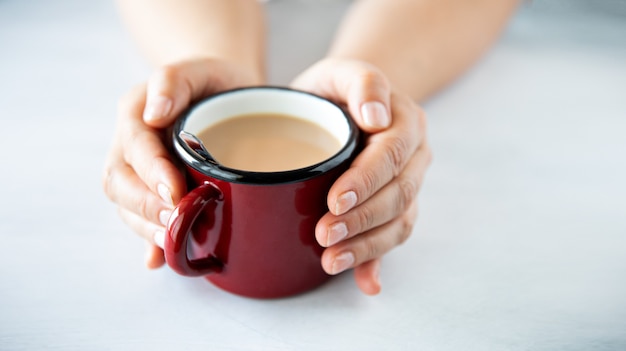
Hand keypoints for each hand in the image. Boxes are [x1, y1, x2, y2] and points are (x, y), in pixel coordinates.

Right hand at [103, 58, 260, 267]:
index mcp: (136, 114)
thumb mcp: (199, 69)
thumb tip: (154, 113)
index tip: (176, 192)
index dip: (152, 173)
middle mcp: (130, 146)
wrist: (224, 97)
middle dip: (146, 207)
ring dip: (146, 227)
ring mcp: (138, 172)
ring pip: (126, 205)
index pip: (135, 147)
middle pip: (120, 182)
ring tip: (172, 242)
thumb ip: (173, 81)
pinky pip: (142, 219)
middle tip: (176, 223)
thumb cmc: (213, 83)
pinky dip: (149, 242)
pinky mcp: (153, 192)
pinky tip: (159, 259)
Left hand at [292, 58, 431, 294]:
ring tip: (331, 260)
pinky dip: (377, 262)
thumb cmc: (337, 90)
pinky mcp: (395, 208)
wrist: (346, 107)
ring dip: (367, 246)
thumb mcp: (342, 72)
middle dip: (361, 220)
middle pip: (398, 195)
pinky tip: (366, 284)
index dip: (366, 181)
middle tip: (324, 235)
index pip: (392, 155)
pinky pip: (393, 236)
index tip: (334, 200)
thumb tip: (376, 117)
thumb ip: (363, 83)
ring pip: (398, 222)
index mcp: (406, 123)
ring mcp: (407, 185)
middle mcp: (414, 157)